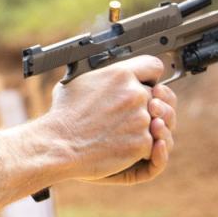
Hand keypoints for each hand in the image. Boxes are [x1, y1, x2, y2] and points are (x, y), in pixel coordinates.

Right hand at [38, 55, 176, 184]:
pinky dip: (141, 150)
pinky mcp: (142, 143)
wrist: (59, 144)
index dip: (151, 77)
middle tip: (129, 116)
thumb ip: (101, 75)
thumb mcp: (77, 81)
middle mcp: (134, 93)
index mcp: (120, 74)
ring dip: (146, 129)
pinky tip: (123, 147)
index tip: (147, 85)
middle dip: (147, 106)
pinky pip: (153, 145)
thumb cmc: (63, 115)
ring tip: (125, 133)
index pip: (154, 66)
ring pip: (158, 122)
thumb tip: (105, 73)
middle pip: (157, 97)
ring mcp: (141, 119)